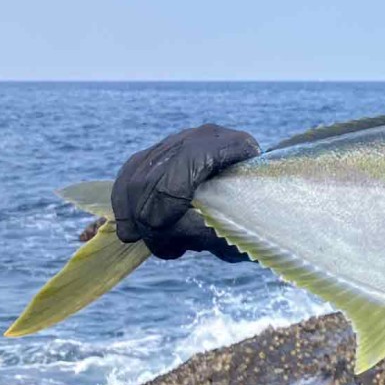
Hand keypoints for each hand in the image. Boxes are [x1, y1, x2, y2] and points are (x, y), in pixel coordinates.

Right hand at [111, 123, 259, 259]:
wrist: (260, 196)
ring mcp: (179, 140)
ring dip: (137, 216)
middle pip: (158, 172)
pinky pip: (129, 174)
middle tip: (168, 249)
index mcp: (237, 145)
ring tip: (159, 243)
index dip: (171, 198)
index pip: (190, 160)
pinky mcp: (158, 152)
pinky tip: (131, 230)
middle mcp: (205, 135)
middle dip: (152, 219)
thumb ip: (217, 230)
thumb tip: (180, 234)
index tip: (171, 236)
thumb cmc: (258, 217)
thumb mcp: (246, 229)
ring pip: (138, 174)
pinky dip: (124, 204)